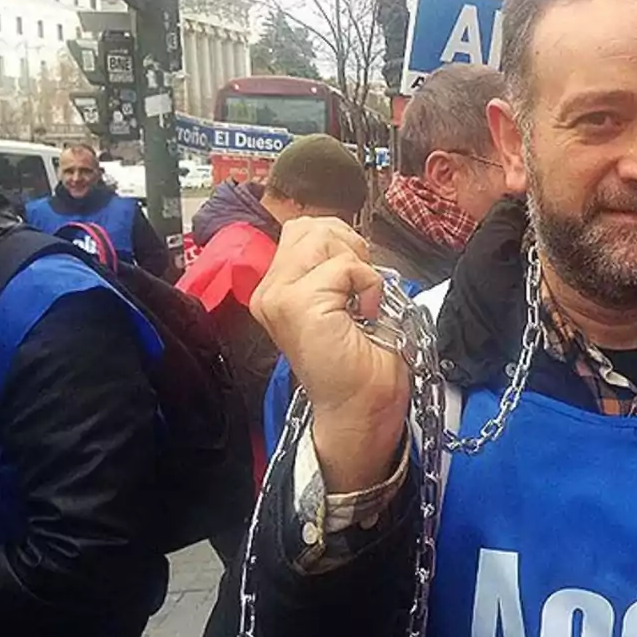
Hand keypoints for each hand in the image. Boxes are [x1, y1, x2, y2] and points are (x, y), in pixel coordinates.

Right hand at [251, 217, 408, 490]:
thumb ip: (332, 267)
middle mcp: (268, 291)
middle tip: (360, 290)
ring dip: (358, 266)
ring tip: (361, 302)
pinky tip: (366, 314)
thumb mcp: (343, 300)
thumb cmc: (359, 363)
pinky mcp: (297, 305)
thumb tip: (345, 238)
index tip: (356, 280)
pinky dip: (368, 284)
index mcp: (276, 288)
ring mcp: (278, 297)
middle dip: (348, 247)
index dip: (341, 242)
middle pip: (312, 227)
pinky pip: (343, 266)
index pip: (304, 228)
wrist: (360, 410)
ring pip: (324, 239)